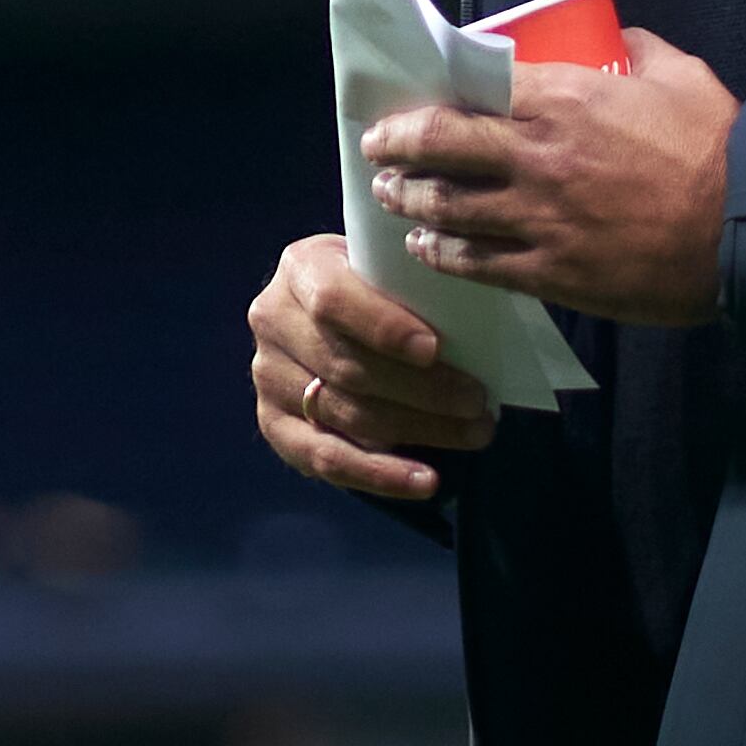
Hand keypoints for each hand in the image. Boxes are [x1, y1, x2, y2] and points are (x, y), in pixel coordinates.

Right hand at [248, 232, 495, 502]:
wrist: (326, 308)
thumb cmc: (374, 282)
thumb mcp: (383, 264)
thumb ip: (408, 283)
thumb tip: (472, 322)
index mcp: (300, 269)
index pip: (332, 301)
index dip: (382, 328)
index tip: (435, 350)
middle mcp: (273, 321)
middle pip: (345, 367)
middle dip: (420, 390)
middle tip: (477, 402)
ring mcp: (268, 377)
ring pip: (344, 415)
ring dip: (416, 430)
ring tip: (473, 434)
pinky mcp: (274, 424)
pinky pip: (326, 460)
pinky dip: (380, 476)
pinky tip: (425, 481)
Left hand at [362, 29, 735, 325]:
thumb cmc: (719, 146)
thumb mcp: (681, 75)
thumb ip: (639, 51)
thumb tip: (620, 39)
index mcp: (563, 98)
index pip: (473, 89)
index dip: (430, 97)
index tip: (409, 101)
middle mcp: (536, 155)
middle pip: (442, 144)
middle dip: (397, 144)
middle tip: (375, 146)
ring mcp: (539, 218)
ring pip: (449, 208)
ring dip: (411, 200)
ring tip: (391, 198)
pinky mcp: (553, 272)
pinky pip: (480, 264)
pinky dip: (446, 256)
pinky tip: (428, 252)